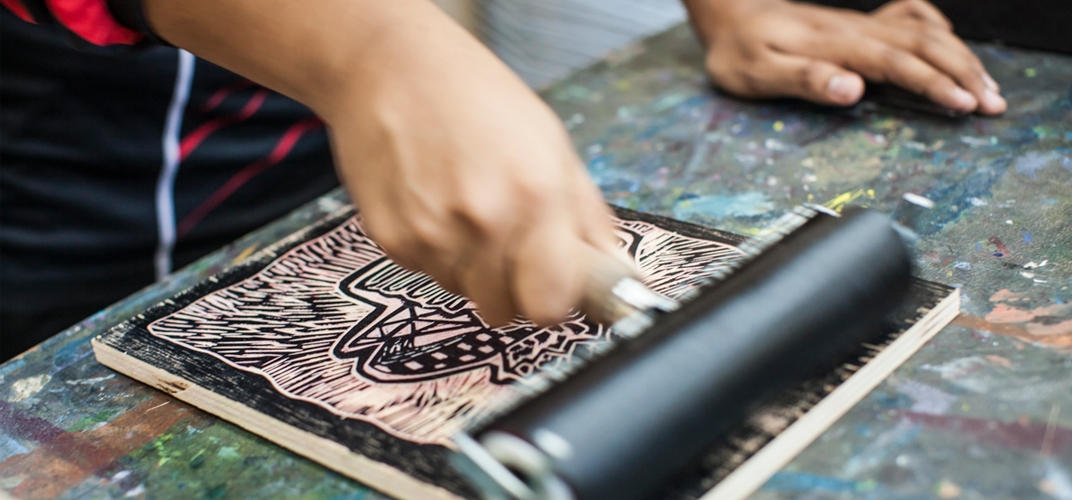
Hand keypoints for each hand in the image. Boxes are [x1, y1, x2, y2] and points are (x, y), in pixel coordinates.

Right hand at [145, 0, 618, 326]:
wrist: (390, 66)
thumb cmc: (477, 97)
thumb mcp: (552, 145)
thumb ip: (588, 219)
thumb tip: (619, 277)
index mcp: (534, 197)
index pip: (551, 305)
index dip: (554, 298)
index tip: (554, 282)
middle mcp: (482, 222)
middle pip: (504, 310)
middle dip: (513, 286)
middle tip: (510, 240)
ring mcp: (429, 234)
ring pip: (463, 290)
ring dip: (471, 265)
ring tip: (466, 206)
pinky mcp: (390, 238)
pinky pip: (425, 269)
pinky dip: (434, 247)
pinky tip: (433, 200)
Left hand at [684, 0, 1005, 113]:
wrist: (730, 15)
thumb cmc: (740, 51)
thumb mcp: (760, 72)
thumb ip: (805, 80)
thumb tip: (852, 90)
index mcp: (836, 44)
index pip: (898, 62)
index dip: (935, 82)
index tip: (965, 104)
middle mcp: (855, 30)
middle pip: (925, 44)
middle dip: (964, 73)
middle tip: (994, 104)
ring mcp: (859, 24)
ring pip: (924, 32)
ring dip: (960, 57)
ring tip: (987, 87)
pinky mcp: (857, 25)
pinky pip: (908, 17)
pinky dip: (936, 30)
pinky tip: (949, 45)